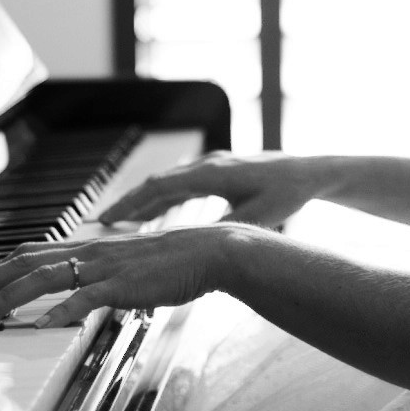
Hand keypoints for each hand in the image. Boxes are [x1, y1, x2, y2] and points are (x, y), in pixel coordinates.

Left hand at [0, 225, 243, 326]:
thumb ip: (98, 277)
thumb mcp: (125, 268)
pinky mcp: (123, 284)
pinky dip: (61, 310)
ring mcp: (104, 267)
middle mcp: (89, 251)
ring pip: (47, 275)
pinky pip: (86, 296)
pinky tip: (43, 324)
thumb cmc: (171, 263)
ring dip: (14, 294)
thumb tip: (74, 293)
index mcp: (87, 248)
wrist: (209, 252)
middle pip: (24, 261)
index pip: (28, 254)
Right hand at [97, 152, 340, 230]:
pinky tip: (152, 211)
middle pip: (157, 183)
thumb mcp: (256, 216)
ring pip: (167, 182)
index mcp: (212, 174)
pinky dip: (162, 196)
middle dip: (129, 202)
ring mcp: (211, 165)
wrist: (308, 171)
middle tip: (101, 222)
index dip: (132, 203)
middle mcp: (207, 164)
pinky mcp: (218, 169)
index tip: (108, 220)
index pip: (161, 186)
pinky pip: (181, 182)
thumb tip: (195, 246)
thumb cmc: (286, 193)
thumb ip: (224, 228)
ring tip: (119, 220)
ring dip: (143, 199)